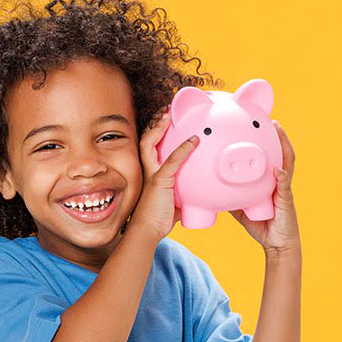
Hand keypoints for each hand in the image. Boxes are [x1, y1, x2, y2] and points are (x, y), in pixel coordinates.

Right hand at [129, 111, 199, 242]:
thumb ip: (180, 192)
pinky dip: (183, 149)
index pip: (149, 146)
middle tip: (166, 110)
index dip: (155, 131)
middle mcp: (147, 169)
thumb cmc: (158, 219)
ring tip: (169, 114)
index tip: (165, 119)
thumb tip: (195, 193)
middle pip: (145, 139)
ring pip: (149, 143)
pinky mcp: (159, 181)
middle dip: (154, 123)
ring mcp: (151, 174)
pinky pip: (172, 161)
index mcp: (149, 172)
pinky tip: (194, 141)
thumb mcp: (171, 201)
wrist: (147, 231)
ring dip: (159, 127)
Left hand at [229, 120, 300, 255]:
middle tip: (273, 121)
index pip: (270, 159)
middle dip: (280, 137)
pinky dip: (281, 178)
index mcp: (270, 182)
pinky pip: (283, 188)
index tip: (262, 127)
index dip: (268, 144)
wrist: (276, 245)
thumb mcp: (240, 208)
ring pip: (287, 164)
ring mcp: (284, 191)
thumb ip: (231, 195)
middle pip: (282, 155)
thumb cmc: (260, 226)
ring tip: (279, 131)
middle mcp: (279, 182)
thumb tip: (213, 188)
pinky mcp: (285, 202)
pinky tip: (277, 170)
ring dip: (284, 146)